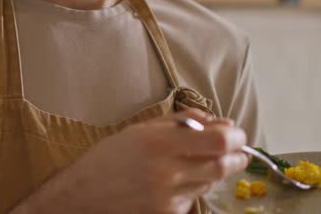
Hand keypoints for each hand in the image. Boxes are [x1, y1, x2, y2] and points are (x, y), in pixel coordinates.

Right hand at [14, 109, 247, 213]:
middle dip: (237, 157)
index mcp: (158, 143)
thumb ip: (178, 123)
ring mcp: (168, 197)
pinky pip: (193, 198)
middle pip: (222, 165)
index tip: (236, 134)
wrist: (82, 197)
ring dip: (215, 171)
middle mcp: (166, 171)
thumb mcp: (139, 131)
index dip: (235, 137)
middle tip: (238, 151)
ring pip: (210, 182)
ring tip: (201, 162)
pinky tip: (177, 181)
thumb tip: (214, 120)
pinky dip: (194, 188)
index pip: (218, 141)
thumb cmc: (108, 160)